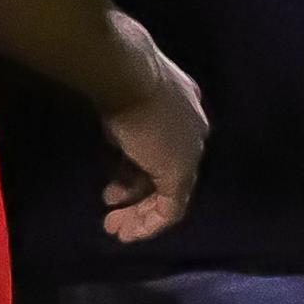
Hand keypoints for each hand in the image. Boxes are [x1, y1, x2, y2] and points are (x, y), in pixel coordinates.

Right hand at [97, 25, 208, 241]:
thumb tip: (118, 143)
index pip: (163, 147)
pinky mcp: (180, 171)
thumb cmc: (117, 78)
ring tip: (113, 225)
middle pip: (167, 171)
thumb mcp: (122, 104)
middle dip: (137, 196)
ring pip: (169, 192)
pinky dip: (148, 223)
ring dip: (139, 213)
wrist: (126, 72)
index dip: (136, 170)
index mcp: (184, 104)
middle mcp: (193, 127)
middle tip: (111, 211)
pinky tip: (128, 231)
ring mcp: (189, 150)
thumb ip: (126, 127)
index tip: (113, 186)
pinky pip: (171, 207)